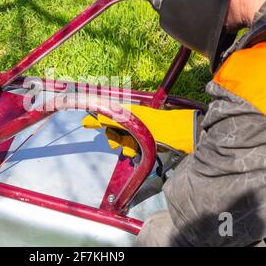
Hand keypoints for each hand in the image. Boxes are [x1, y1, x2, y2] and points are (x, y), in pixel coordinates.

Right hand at [82, 105, 197, 156]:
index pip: (109, 114)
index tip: (85, 123)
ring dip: (125, 146)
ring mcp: (138, 132)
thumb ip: (114, 120)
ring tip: (132, 149)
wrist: (181, 136)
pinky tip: (136, 153)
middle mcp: (132, 121)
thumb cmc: (159, 126)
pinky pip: (131, 147)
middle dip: (114, 137)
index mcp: (130, 113)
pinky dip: (131, 151)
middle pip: (113, 130)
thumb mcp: (135, 123)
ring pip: (122, 140)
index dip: (97, 119)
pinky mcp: (144, 142)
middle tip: (116, 143)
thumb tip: (96, 116)